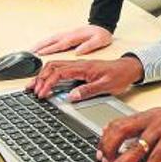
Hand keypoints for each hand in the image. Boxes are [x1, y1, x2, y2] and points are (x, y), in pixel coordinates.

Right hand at [26, 56, 143, 100]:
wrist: (129, 68)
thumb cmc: (119, 75)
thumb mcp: (106, 86)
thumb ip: (88, 91)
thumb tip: (71, 96)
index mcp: (83, 67)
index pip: (59, 73)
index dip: (47, 83)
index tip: (42, 94)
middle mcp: (78, 64)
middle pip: (52, 67)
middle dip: (39, 78)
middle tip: (32, 91)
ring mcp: (78, 66)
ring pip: (54, 67)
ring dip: (43, 76)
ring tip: (34, 87)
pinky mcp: (79, 69)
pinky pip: (60, 69)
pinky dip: (50, 75)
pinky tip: (47, 83)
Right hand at [32, 24, 112, 55]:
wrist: (103, 26)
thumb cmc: (102, 35)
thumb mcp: (100, 40)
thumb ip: (90, 45)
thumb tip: (78, 52)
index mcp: (75, 37)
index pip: (60, 44)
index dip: (50, 49)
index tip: (40, 53)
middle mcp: (69, 35)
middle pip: (51, 40)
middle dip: (40, 46)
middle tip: (29, 52)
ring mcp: (67, 34)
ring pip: (50, 39)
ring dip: (40, 44)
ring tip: (31, 50)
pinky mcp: (67, 35)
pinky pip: (53, 39)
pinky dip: (45, 42)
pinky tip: (41, 46)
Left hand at [97, 105, 160, 161]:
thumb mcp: (158, 118)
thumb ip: (140, 125)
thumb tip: (121, 134)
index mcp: (144, 115)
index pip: (117, 123)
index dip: (105, 137)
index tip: (99, 150)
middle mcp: (150, 120)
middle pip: (121, 131)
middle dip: (108, 148)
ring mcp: (160, 129)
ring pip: (136, 147)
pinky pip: (156, 158)